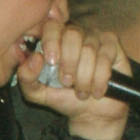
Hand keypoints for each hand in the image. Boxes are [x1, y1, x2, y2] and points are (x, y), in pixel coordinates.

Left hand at [18, 22, 131, 139]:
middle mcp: (75, 34)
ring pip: (89, 49)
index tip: (51, 62)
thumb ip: (26, 77)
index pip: (51, 25)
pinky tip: (97, 91)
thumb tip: (35, 57)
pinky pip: (106, 56)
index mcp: (55, 39)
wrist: (91, 114)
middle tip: (68, 83)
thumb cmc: (64, 98)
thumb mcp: (38, 93)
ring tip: (82, 92)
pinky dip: (100, 78)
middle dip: (69, 63)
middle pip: (72, 35)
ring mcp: (95, 37)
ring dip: (84, 77)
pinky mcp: (113, 46)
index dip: (51, 41)